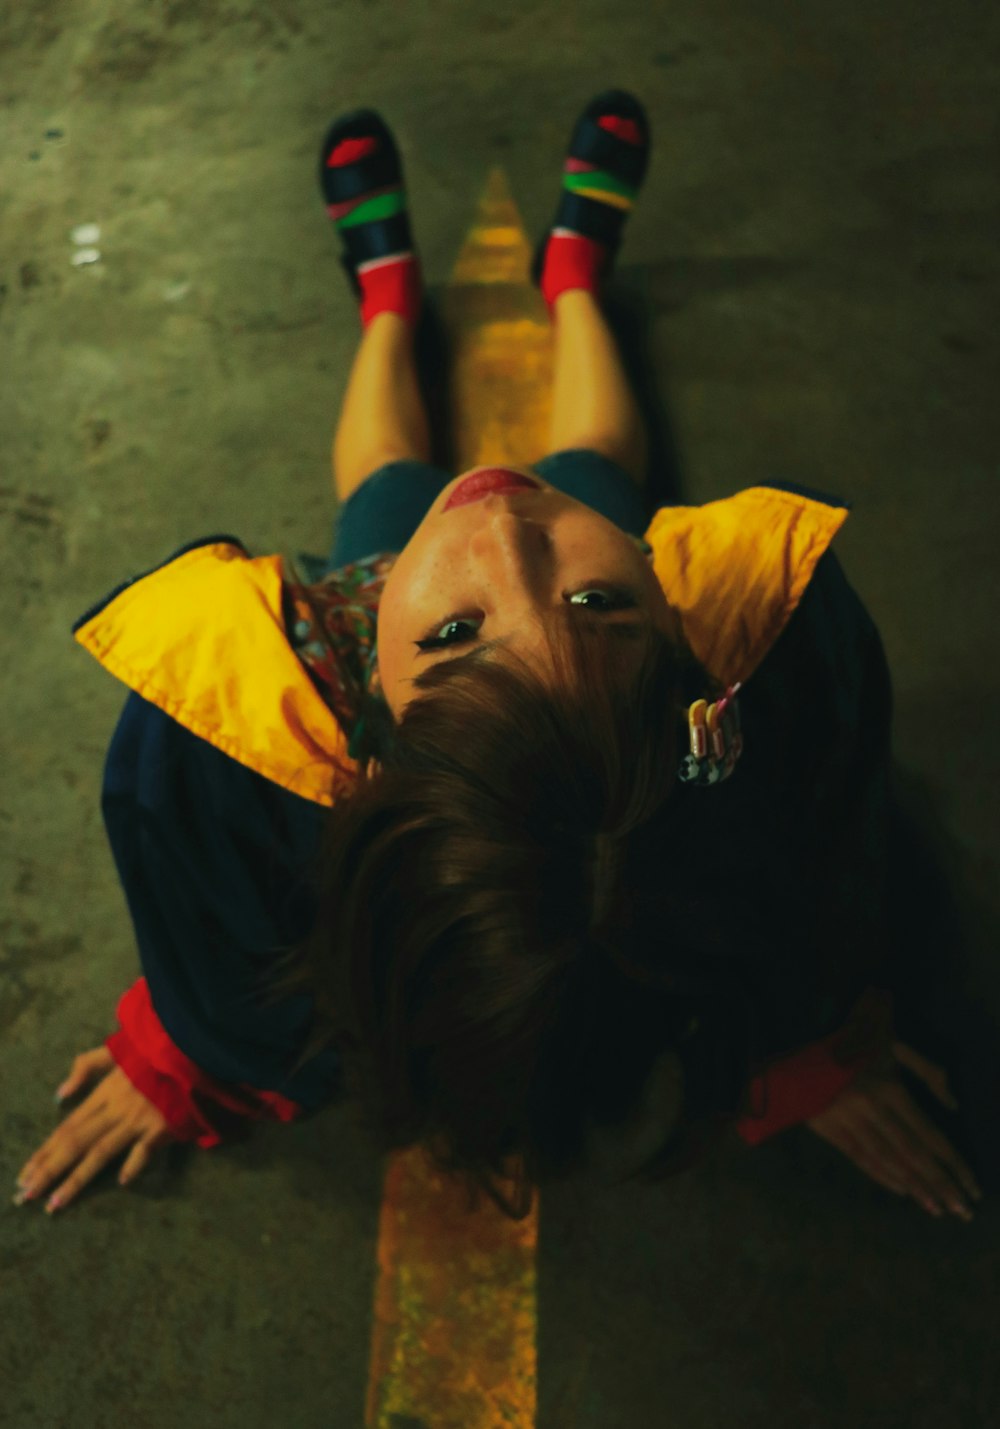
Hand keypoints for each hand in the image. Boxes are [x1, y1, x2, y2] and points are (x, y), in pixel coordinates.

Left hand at [14, 1045, 173, 1214]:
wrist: (190, 1050)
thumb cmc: (154, 1054)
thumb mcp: (117, 1050)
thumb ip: (86, 1066)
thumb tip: (60, 1094)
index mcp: (104, 1093)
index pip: (67, 1128)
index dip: (44, 1152)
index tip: (24, 1175)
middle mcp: (115, 1109)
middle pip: (76, 1143)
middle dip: (48, 1171)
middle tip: (26, 1196)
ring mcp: (138, 1120)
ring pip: (101, 1152)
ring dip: (76, 1180)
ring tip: (55, 1203)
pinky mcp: (163, 1127)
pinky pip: (145, 1149)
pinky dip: (134, 1164)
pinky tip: (121, 1182)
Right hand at [805, 1039, 983, 1220]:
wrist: (801, 1035)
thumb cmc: (858, 1041)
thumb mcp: (897, 1046)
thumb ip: (929, 1071)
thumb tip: (954, 1105)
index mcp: (891, 1087)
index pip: (929, 1134)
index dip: (953, 1162)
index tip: (972, 1185)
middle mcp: (872, 1106)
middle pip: (912, 1152)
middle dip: (940, 1183)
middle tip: (962, 1210)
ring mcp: (848, 1118)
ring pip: (886, 1159)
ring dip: (914, 1187)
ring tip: (937, 1209)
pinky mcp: (826, 1126)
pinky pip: (858, 1156)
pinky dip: (881, 1175)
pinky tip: (902, 1191)